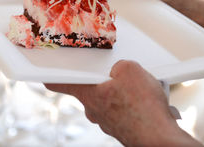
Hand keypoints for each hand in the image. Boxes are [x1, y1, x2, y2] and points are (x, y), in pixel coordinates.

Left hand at [45, 60, 200, 146]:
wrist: (159, 138)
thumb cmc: (143, 108)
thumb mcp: (130, 69)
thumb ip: (119, 65)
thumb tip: (119, 71)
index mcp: (89, 95)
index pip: (61, 83)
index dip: (52, 75)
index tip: (43, 73)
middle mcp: (95, 111)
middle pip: (93, 88)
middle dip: (107, 78)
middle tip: (122, 73)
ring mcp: (109, 122)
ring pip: (111, 98)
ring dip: (125, 91)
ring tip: (144, 89)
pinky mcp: (124, 127)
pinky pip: (125, 109)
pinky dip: (135, 103)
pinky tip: (148, 101)